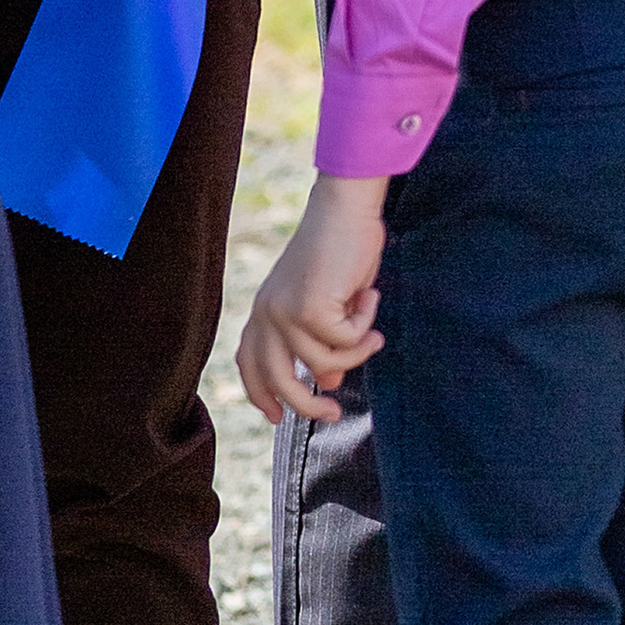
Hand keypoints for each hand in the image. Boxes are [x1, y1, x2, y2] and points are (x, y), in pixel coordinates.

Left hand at [237, 176, 387, 424]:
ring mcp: (285, 313)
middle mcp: (266, 313)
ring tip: (374, 329)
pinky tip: (370, 296)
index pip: (250, 363)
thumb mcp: (329, 301)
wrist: (345, 207)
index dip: (260, 394)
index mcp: (264, 308)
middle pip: (278, 381)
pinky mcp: (309, 311)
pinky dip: (365, 325)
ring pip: (323, 365)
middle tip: (334, 413)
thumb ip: (321, 340)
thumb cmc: (341, 246)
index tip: (277, 418)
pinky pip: (346, 342)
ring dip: (357, 352)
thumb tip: (329, 382)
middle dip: (306, 405)